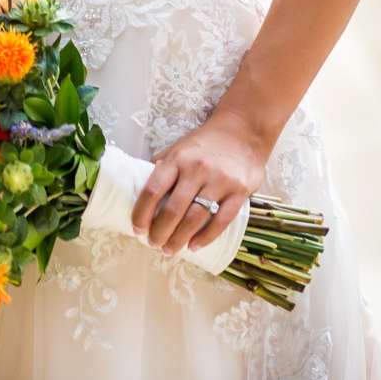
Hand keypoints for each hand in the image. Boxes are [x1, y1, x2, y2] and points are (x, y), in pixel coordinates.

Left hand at [130, 114, 268, 254]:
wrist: (243, 130)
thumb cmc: (205, 143)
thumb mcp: (178, 147)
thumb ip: (161, 166)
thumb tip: (139, 186)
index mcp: (177, 159)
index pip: (152, 190)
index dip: (142, 213)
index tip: (137, 229)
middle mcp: (196, 169)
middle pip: (173, 209)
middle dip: (159, 232)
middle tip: (153, 244)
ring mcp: (219, 181)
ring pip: (195, 218)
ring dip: (180, 238)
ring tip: (169, 250)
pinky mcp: (239, 191)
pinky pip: (221, 220)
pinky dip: (206, 237)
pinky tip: (194, 246)